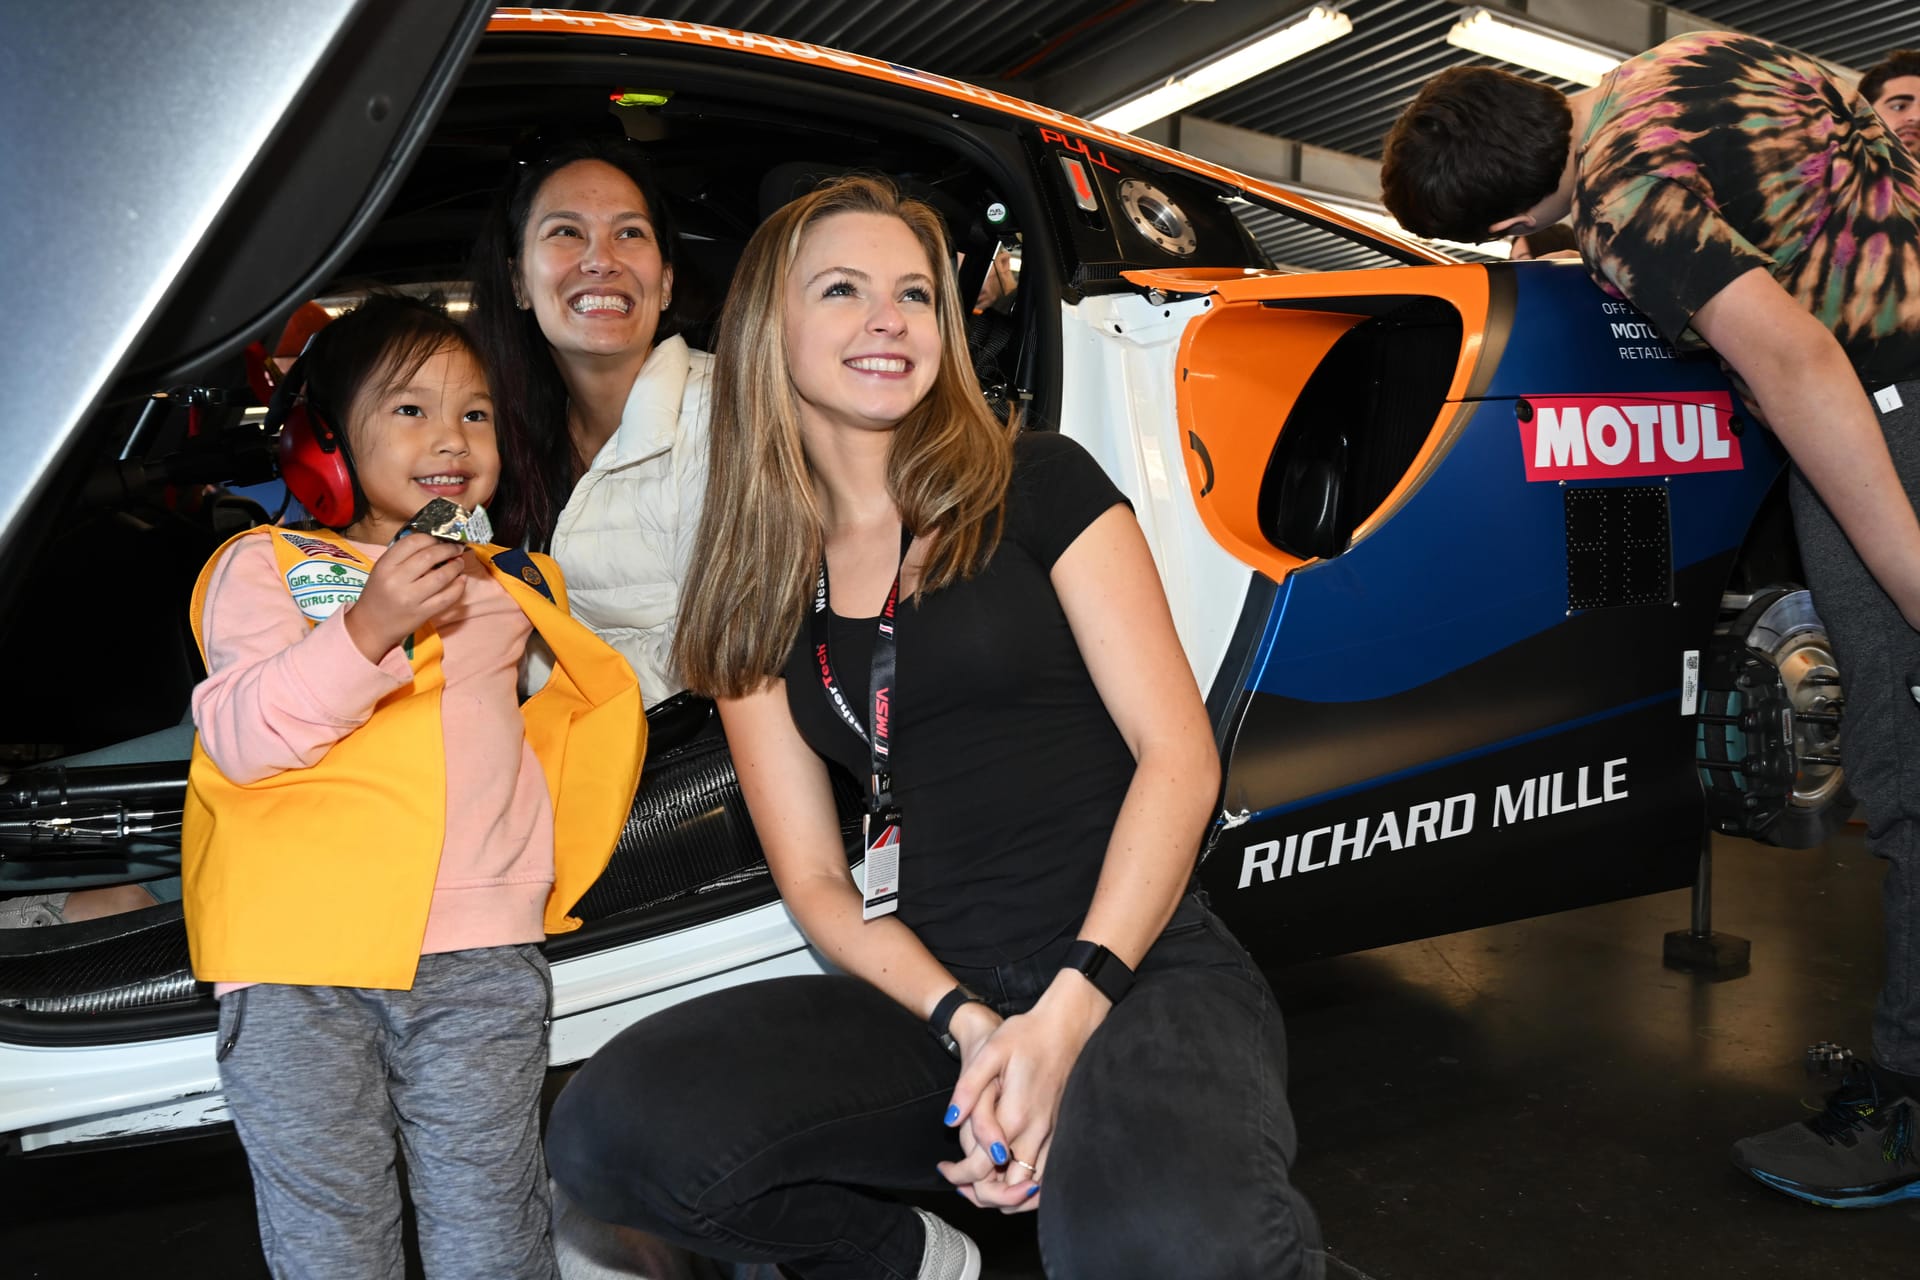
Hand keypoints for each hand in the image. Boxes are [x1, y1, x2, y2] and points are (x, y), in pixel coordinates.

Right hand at [343, 535, 468, 661]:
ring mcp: (410, 598)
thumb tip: (434, 544)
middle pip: (429, 556)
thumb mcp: (382, 570)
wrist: (371, 625)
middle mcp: (396, 580)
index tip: (441, 538)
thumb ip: (403, 557)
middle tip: (456, 548)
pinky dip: (458, 587)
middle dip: (448, 549)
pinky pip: (446, 598)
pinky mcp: (422, 613)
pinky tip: (461, 580)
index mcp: (385, 565)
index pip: (412, 542)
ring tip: (459, 563)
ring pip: (441, 577)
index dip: (431, 537)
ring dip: (456, 567)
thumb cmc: (379, 594)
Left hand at [941, 974, 1108, 1211]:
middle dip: (981, 1194)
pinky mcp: (1062, 1131)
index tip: (944, 1170)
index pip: (983, 1168)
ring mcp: (1054, 1134)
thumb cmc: (1026, 1035)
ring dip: (1006, 1195)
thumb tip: (950, 1122)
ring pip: (1031, 1188)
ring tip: (980, 1184)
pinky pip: (1048, 1175)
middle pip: (1008, 1189)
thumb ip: (969, 1088)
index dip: (959, 1176)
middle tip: (959, 1183)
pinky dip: (1028, 1187)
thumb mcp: (991, 1052)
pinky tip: (1010, 1177)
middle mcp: (1037, 1131)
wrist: (1067, 1025)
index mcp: (1015, 1115)